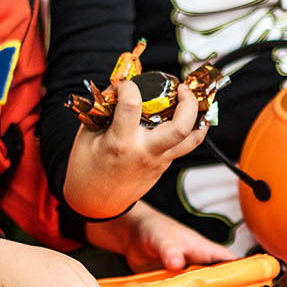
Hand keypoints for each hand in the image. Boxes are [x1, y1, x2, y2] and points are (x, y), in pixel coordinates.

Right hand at [65, 81, 207, 217]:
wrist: (95, 202)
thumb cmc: (87, 167)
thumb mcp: (88, 134)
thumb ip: (104, 108)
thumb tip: (120, 84)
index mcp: (120, 143)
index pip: (131, 105)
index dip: (128, 86)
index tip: (122, 86)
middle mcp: (145, 152)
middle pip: (180, 127)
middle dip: (188, 101)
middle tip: (180, 87)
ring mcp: (158, 161)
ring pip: (192, 139)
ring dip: (198, 115)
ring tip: (191, 98)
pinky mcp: (164, 165)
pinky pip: (186, 146)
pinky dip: (193, 129)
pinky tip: (191, 115)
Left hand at [86, 201, 235, 272]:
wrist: (126, 234)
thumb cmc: (151, 228)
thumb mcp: (163, 238)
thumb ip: (170, 251)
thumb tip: (177, 264)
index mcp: (204, 252)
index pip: (231, 264)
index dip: (245, 275)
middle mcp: (197, 266)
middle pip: (218, 283)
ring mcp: (184, 277)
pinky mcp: (169, 286)